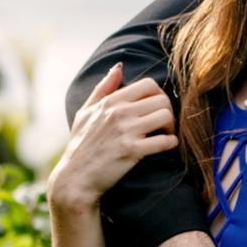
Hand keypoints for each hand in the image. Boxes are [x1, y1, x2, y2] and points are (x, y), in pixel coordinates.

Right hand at [47, 64, 177, 210]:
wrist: (75, 178)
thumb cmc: (80, 145)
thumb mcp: (85, 112)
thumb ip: (103, 88)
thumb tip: (119, 67)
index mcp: (110, 102)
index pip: (148, 84)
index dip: (159, 95)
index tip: (156, 108)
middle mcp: (119, 113)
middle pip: (162, 99)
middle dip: (169, 111)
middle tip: (165, 124)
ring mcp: (125, 131)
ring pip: (166, 116)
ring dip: (171, 127)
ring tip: (165, 134)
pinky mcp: (131, 151)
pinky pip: (164, 141)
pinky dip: (171, 143)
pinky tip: (167, 146)